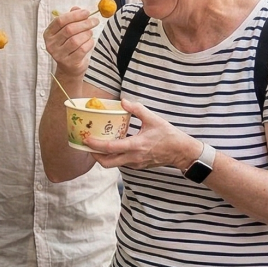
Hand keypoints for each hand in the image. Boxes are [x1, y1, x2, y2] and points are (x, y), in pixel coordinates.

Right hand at [43, 7, 98, 80]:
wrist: (69, 68)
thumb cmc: (69, 46)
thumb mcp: (67, 31)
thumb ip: (71, 19)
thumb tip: (76, 8)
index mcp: (49, 34)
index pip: (60, 21)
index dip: (74, 15)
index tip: (86, 12)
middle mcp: (51, 44)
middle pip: (69, 30)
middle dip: (84, 23)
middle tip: (94, 21)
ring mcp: (59, 55)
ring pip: (76, 40)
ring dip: (87, 34)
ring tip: (90, 33)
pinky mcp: (69, 62)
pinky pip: (82, 49)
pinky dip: (89, 43)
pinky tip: (90, 41)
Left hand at [83, 100, 200, 171]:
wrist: (181, 152)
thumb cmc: (168, 135)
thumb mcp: (153, 119)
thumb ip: (137, 109)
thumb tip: (123, 101)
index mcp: (136, 145)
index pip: (110, 148)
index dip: (96, 145)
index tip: (86, 139)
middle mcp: (133, 157)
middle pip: (106, 163)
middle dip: (94, 155)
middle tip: (88, 145)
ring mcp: (135, 163)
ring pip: (113, 164)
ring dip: (104, 156)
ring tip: (98, 144)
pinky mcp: (138, 165)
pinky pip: (121, 162)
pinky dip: (114, 156)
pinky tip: (114, 145)